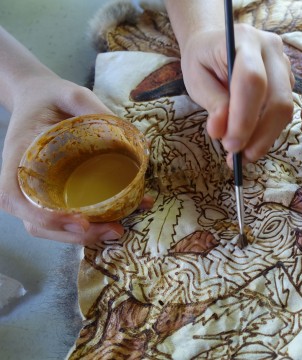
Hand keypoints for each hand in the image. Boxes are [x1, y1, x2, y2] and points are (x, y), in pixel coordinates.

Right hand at [0, 74, 152, 244]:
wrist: (39, 96)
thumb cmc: (51, 97)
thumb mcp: (71, 93)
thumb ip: (94, 108)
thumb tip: (133, 137)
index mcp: (17, 156)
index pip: (14, 197)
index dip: (44, 216)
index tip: (79, 221)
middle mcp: (21, 180)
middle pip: (36, 222)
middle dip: (74, 235)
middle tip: (113, 230)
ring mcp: (34, 191)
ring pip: (50, 227)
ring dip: (84, 236)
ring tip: (118, 229)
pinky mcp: (52, 193)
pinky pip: (64, 217)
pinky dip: (89, 224)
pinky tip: (119, 218)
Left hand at [180, 24, 294, 164]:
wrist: (215, 43)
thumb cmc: (203, 59)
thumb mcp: (196, 78)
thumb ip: (212, 103)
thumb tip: (221, 132)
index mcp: (245, 40)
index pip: (253, 80)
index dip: (244, 118)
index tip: (230, 146)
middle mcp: (272, 50)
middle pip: (277, 99)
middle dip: (259, 135)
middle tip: (237, 156)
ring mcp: (285, 65)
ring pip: (284, 110)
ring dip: (264, 139)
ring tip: (241, 155)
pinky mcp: (288, 81)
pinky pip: (283, 114)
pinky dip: (267, 133)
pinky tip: (250, 142)